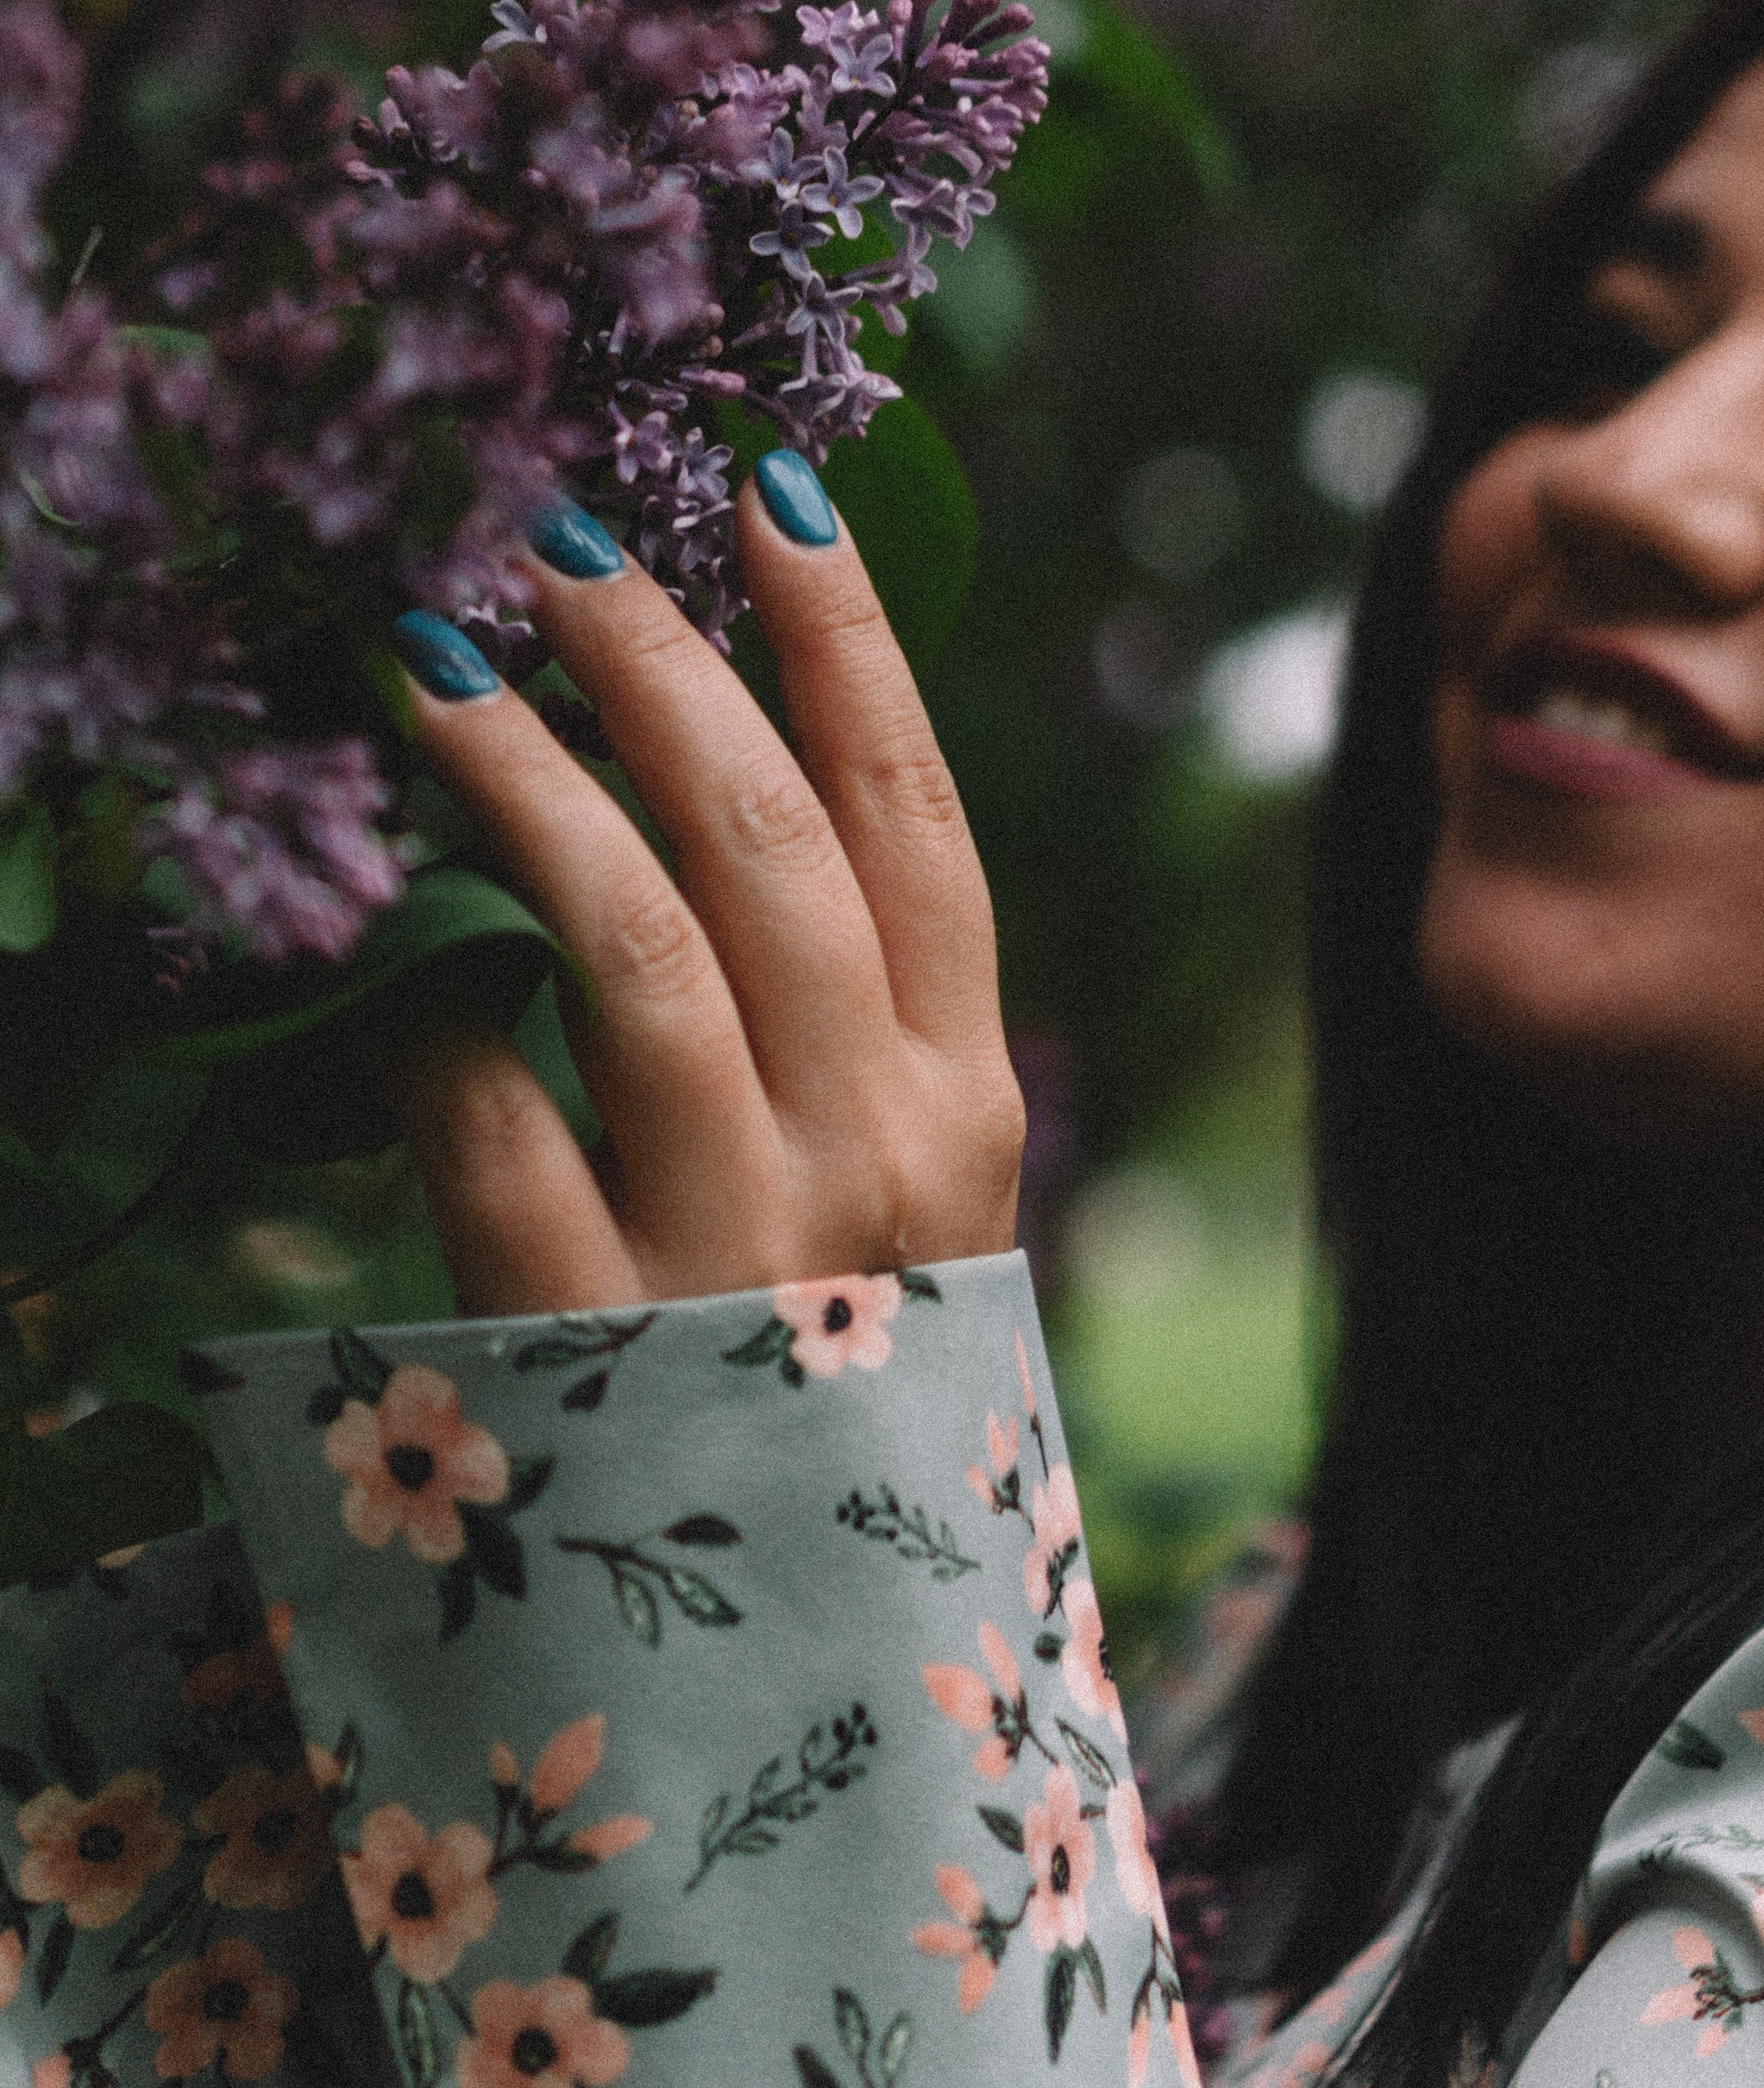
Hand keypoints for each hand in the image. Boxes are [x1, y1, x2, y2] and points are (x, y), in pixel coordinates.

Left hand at [380, 459, 1022, 1315]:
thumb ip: (839, 1019)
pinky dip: (428, 1012)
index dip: (846, 641)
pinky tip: (375, 938)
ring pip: (632, 945)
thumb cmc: (831, 1383)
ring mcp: (742, 1254)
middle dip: (660, 666)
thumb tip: (701, 767)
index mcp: (968, 1103)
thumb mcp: (891, 1198)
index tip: (770, 489)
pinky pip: (489, 1121)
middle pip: (773, 847)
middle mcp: (882, 1160)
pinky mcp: (592, 1343)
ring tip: (427, 663)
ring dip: (523, 779)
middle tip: (552, 540)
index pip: (917, 818)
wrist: (816, 1694)